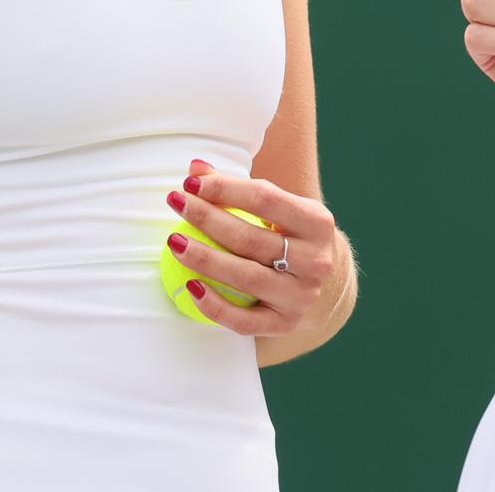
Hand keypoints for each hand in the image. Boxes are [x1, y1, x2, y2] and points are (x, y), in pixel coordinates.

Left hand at [164, 159, 336, 335]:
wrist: (320, 281)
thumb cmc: (288, 234)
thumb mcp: (277, 208)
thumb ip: (238, 188)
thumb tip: (195, 168)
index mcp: (317, 222)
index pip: (265, 199)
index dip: (225, 188)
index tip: (190, 182)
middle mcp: (316, 260)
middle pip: (251, 238)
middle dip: (207, 218)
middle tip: (176, 203)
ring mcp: (302, 296)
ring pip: (246, 278)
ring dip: (204, 258)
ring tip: (175, 242)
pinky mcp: (286, 325)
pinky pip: (244, 321)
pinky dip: (214, 306)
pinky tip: (190, 286)